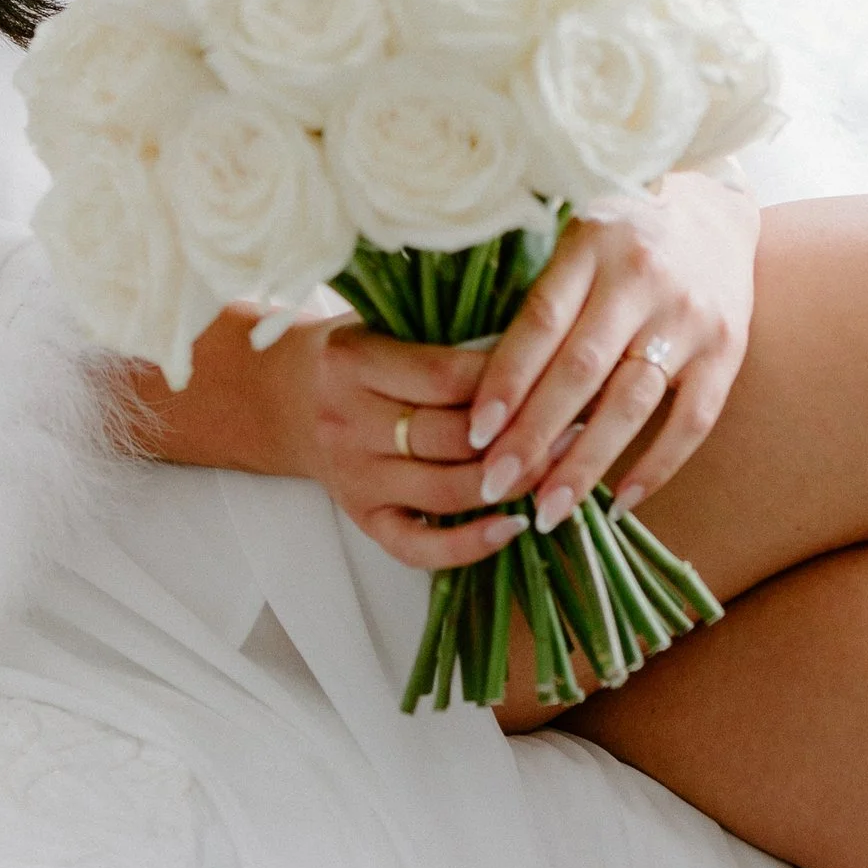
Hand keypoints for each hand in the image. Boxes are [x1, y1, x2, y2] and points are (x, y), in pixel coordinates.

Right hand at [116, 305, 524, 573]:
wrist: (287, 396)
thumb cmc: (362, 349)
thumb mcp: (388, 321)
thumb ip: (447, 328)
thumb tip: (543, 336)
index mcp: (352, 359)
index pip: (445, 374)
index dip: (508, 378)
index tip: (560, 371)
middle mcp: (346, 420)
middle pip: (449, 437)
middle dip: (522, 435)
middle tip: (580, 424)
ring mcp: (353, 476)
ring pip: (444, 491)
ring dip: (510, 484)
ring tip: (562, 468)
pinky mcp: (361, 518)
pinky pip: (417, 547)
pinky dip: (468, 545)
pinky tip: (514, 526)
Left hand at [460, 169, 757, 533]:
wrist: (715, 212)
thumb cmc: (620, 233)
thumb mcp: (574, 238)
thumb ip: (538, 294)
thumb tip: (471, 378)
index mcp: (592, 243)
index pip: (541, 321)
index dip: (506, 380)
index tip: (475, 433)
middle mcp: (643, 278)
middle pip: (582, 370)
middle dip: (535, 436)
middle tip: (496, 486)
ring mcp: (690, 317)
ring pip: (631, 403)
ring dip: (587, 463)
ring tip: (549, 510)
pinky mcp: (728, 350)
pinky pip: (692, 420)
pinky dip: (656, 466)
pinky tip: (619, 502)